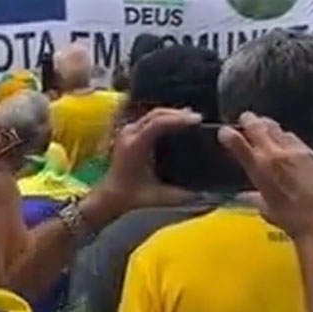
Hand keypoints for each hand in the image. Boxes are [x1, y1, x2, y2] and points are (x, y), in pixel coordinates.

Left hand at [84, 108, 199, 224]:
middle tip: (197, 118)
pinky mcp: (130, 132)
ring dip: (172, 114)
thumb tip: (203, 193)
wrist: (109, 195)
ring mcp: (128, 131)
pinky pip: (150, 118)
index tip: (197, 120)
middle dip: (178, 114)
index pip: (157, 124)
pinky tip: (177, 122)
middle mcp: (129, 134)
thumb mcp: (157, 197)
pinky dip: (165, 118)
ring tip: (191, 118)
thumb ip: (180, 196)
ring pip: (153, 114)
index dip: (178, 120)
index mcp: (134, 146)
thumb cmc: (130, 196)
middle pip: (156, 114)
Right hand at [219, 112, 312, 238]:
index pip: (238, 144)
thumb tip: (243, 196)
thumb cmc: (291, 220)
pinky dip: (284, 135)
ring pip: (275, 127)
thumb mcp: (266, 209)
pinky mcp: (309, 151)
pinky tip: (285, 139)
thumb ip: (252, 197)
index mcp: (259, 169)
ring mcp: (293, 150)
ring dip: (266, 125)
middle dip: (248, 120)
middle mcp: (274, 155)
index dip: (228, 134)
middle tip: (245, 119)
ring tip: (263, 126)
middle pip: (257, 126)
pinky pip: (292, 136)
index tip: (224, 131)